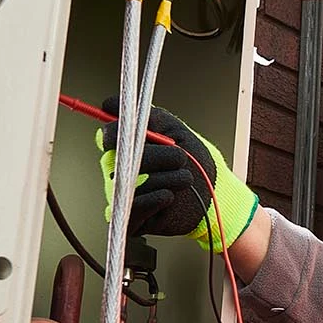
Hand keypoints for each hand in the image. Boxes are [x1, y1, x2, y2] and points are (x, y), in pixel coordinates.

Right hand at [98, 99, 257, 250]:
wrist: (214, 193)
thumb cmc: (195, 162)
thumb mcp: (175, 130)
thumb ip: (148, 116)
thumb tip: (112, 104)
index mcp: (127, 148)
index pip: (108, 136)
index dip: (119, 133)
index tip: (140, 133)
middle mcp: (120, 170)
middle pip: (122, 159)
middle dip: (157, 156)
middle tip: (180, 157)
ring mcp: (124, 195)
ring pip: (132, 182)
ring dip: (166, 178)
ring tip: (185, 178)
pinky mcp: (132, 218)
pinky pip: (133, 207)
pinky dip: (155, 198)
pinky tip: (170, 196)